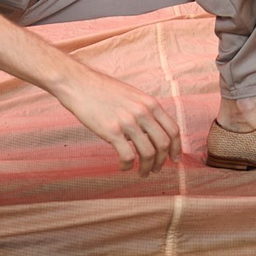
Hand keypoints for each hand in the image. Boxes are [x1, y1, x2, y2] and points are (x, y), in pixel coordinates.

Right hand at [52, 66, 181, 174]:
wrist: (79, 83)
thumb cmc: (103, 90)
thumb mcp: (132, 95)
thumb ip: (145, 111)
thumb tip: (152, 132)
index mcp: (150, 103)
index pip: (173, 129)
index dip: (177, 148)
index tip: (175, 159)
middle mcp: (142, 112)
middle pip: (164, 144)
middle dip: (162, 161)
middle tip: (155, 170)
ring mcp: (127, 121)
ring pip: (148, 153)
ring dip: (146, 168)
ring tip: (141, 173)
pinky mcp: (111, 131)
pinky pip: (127, 156)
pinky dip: (127, 166)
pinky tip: (122, 167)